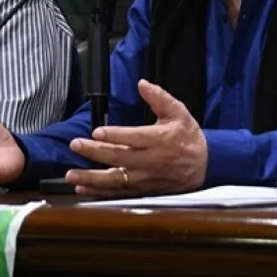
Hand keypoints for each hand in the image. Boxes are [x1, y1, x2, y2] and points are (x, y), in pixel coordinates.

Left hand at [66, 80, 206, 196]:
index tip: (96, 131)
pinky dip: (100, 192)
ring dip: (92, 178)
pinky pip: (119, 193)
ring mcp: (145, 178)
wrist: (204, 165)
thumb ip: (159, 97)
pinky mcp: (143, 189)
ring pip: (115, 179)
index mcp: (158, 139)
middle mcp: (150, 161)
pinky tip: (83, 189)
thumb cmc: (188, 137)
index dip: (114, 135)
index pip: (133, 138)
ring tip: (71, 174)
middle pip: (118, 157)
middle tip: (75, 145)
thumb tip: (142, 84)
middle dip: (94, 152)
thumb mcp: (179, 112)